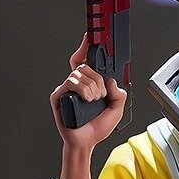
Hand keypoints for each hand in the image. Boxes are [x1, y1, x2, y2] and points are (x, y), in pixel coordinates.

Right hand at [49, 34, 126, 153]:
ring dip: (92, 88)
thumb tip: (111, 81)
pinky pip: (71, 82)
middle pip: (85, 65)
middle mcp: (76, 84)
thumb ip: (119, 94)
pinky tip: (86, 100)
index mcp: (88, 84)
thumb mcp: (116, 109)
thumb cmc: (97, 128)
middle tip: (101, 95)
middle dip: (98, 80)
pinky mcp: (58, 95)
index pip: (85, 60)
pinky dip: (83, 90)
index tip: (90, 36)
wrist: (86, 142)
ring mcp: (66, 89)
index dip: (86, 47)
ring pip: (80, 73)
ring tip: (94, 101)